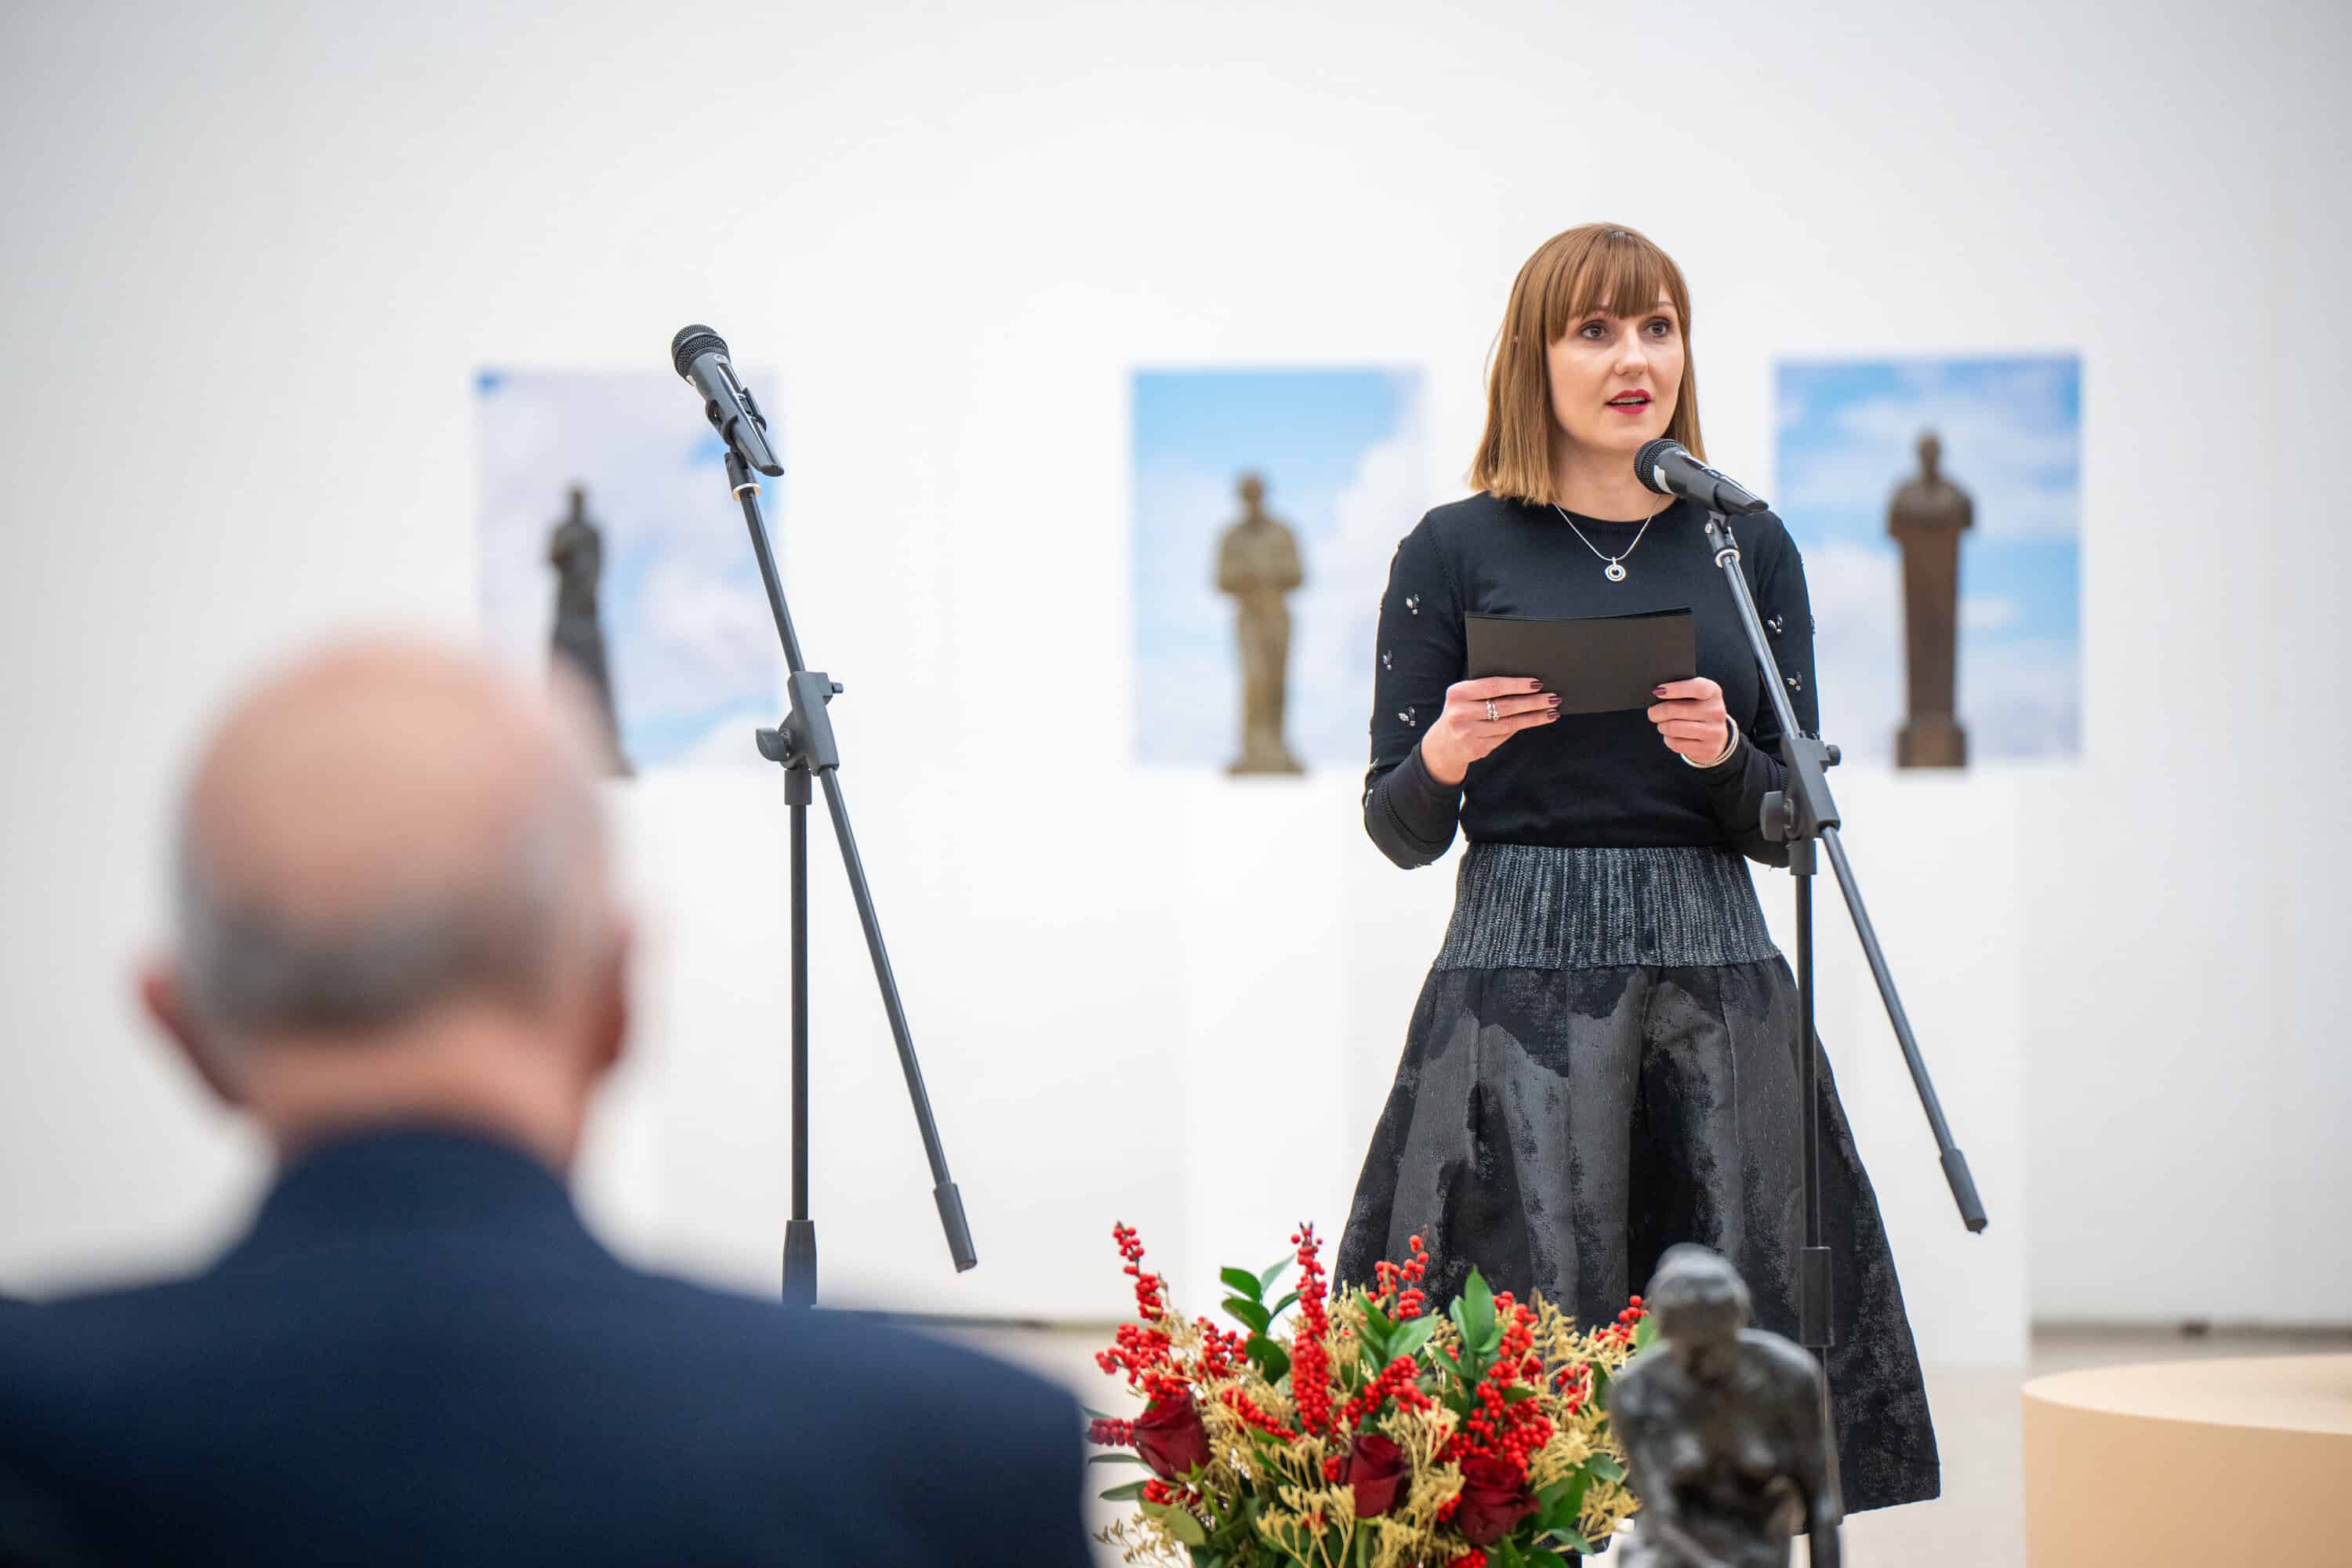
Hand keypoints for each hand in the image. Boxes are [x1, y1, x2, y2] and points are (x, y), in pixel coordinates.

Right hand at [1419, 676, 1559, 785]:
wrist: (1443, 744)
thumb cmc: (1462, 712)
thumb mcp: (1465, 697)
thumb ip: (1486, 690)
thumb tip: (1526, 685)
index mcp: (1457, 693)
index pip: (1493, 686)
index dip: (1517, 685)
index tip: (1537, 684)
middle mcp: (1460, 713)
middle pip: (1505, 706)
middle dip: (1533, 702)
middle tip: (1552, 698)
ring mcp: (1467, 733)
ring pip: (1509, 724)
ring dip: (1534, 717)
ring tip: (1551, 711)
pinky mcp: (1476, 748)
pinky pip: (1505, 736)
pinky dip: (1522, 727)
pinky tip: (1535, 721)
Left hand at [1647, 677, 1731, 763]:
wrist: (1715, 736)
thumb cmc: (1697, 710)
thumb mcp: (1695, 696)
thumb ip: (1680, 691)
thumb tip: (1656, 692)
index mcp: (1713, 692)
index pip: (1697, 688)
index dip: (1676, 689)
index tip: (1658, 691)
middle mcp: (1716, 711)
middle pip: (1675, 709)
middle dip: (1657, 712)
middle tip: (1653, 713)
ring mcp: (1714, 731)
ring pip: (1673, 728)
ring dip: (1662, 726)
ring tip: (1663, 725)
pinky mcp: (1708, 749)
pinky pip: (1676, 743)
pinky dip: (1668, 739)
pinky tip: (1672, 736)